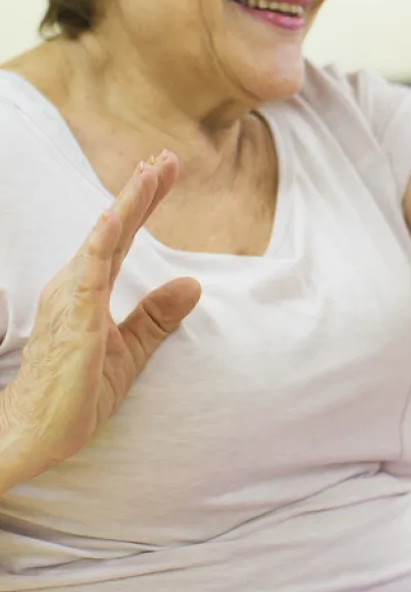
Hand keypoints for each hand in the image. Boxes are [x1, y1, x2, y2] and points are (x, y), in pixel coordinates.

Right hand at [0, 153, 200, 484]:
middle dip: (141, 190)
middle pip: (113, 227)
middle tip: (167, 156)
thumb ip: (157, 317)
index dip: (144, 203)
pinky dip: (103, 240)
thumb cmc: (75, 393)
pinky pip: (89, 272)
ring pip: (103, 238)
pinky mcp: (73, 318)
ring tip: (151, 170)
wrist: (36, 435)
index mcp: (88, 289)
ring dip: (128, 203)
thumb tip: (193, 283)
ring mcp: (71, 298)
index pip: (121, 237)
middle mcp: (75, 285)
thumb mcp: (131, 351)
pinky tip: (115, 216)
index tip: (167, 170)